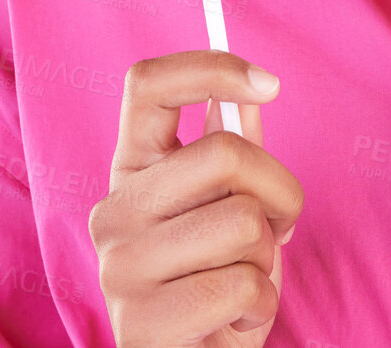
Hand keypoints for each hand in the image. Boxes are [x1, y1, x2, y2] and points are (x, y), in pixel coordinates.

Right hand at [88, 50, 304, 345]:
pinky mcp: (141, 326)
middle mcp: (113, 211)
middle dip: (278, 189)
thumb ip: (235, 148)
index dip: (212, 68)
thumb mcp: (228, 204)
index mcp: (132, 169)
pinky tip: (234, 320)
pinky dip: (260, 304)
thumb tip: (252, 90)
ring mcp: (119, 269)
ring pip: (243, 221)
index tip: (269, 84)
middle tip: (274, 226)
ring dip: (267, 256)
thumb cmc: (217, 277)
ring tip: (243, 278)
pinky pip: (243, 285)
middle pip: (223, 151)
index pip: (147, 85)